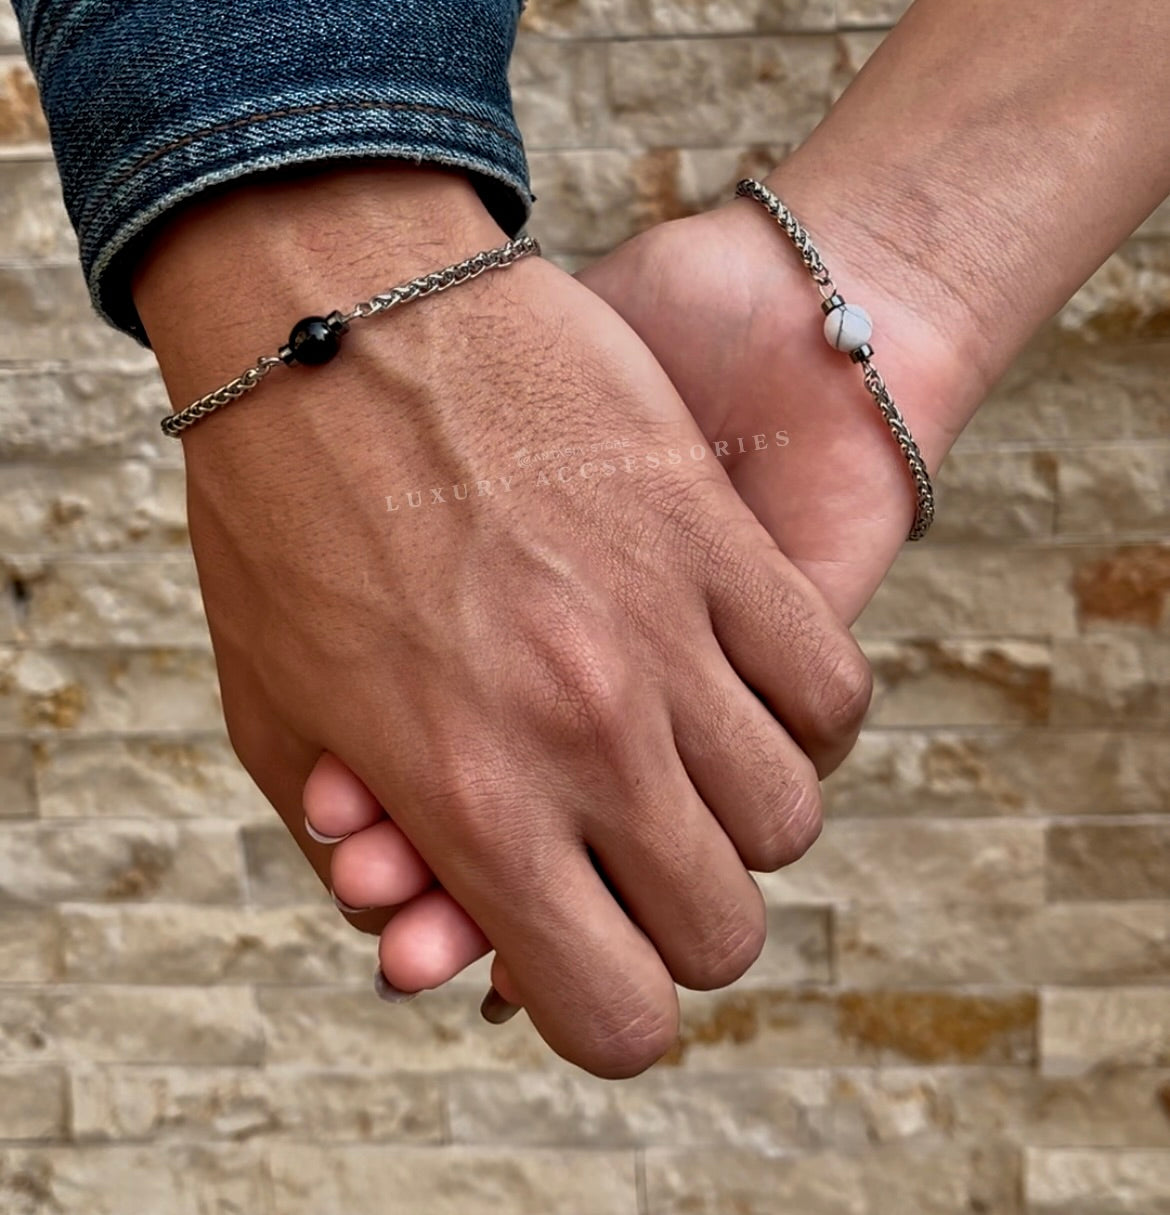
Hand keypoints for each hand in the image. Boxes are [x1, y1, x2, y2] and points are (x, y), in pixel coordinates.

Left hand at [306, 185, 964, 1009]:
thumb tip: (435, 937)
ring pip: (787, 816)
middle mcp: (585, 736)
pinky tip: (737, 672)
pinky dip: (798, 710)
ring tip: (678, 745)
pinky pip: (828, 687)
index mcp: (468, 798)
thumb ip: (371, 848)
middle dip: (674, 916)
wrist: (341, 310)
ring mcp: (665, 630)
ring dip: (736, 808)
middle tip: (625, 846)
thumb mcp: (275, 708)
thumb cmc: (284, 509)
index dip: (607, 1009)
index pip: (613, 1015)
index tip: (589, 953)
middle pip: (719, 930)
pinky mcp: (715, 535)